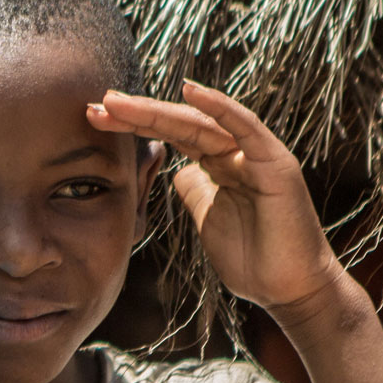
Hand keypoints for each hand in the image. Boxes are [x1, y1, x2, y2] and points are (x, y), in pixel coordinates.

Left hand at [88, 82, 347, 320]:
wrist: (288, 291)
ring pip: (202, 123)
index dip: (134, 126)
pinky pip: (244, 127)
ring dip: (158, 110)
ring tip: (119, 102)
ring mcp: (256, 155)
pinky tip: (188, 91)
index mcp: (218, 164)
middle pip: (180, 125)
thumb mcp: (207, 219)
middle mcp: (236, 152)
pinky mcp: (274, 163)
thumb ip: (192, 190)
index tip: (94, 119)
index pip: (170, 136)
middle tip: (96, 104)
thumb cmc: (252, 260)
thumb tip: (174, 170)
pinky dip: (218, 107)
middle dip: (137, 114)